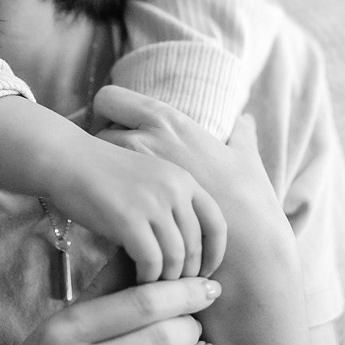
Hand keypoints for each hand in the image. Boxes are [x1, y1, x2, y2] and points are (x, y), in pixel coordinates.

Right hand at [47, 129, 226, 281]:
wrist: (65, 158)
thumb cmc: (102, 175)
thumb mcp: (148, 179)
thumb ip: (169, 204)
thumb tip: (185, 249)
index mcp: (183, 179)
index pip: (216, 223)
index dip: (215, 254)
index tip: (205, 274)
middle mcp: (175, 189)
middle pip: (196, 245)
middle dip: (188, 274)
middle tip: (174, 291)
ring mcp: (153, 203)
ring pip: (176, 257)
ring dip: (166, 280)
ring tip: (153, 288)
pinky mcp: (129, 219)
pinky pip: (151, 261)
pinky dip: (147, 278)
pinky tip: (137, 281)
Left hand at [92, 85, 280, 220]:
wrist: (248, 246)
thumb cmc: (248, 201)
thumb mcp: (245, 160)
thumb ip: (242, 135)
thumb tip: (245, 121)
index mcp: (169, 121)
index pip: (111, 98)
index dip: (108, 111)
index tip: (117, 127)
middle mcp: (146, 138)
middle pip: (96, 126)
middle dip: (102, 142)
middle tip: (116, 160)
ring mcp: (135, 172)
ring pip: (96, 161)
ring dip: (105, 171)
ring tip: (120, 187)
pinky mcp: (130, 205)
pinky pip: (100, 192)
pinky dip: (107, 199)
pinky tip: (122, 211)